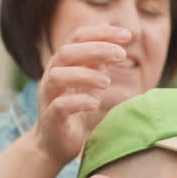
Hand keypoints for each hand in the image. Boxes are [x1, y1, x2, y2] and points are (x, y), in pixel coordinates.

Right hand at [31, 25, 131, 164]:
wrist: (54, 145)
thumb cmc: (75, 110)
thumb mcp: (88, 82)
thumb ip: (97, 62)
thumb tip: (114, 40)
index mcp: (63, 64)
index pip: (78, 37)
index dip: (101, 32)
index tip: (127, 35)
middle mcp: (52, 76)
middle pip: (67, 52)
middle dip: (96, 49)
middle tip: (122, 55)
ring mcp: (49, 97)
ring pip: (58, 76)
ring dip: (85, 75)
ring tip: (107, 82)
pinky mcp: (50, 119)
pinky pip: (60, 106)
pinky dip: (79, 102)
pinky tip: (95, 104)